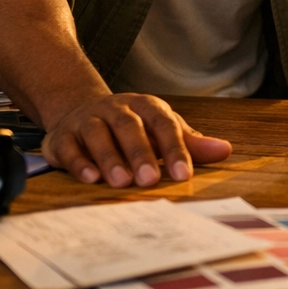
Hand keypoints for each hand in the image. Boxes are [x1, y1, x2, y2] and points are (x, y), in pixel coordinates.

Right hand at [43, 93, 231, 186]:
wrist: (81, 111)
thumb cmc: (133, 126)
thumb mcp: (162, 130)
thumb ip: (190, 143)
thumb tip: (225, 151)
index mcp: (145, 106)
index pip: (164, 124)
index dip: (175, 149)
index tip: (185, 174)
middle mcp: (115, 109)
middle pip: (129, 127)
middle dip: (140, 154)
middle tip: (150, 180)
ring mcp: (87, 120)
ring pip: (98, 135)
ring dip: (110, 158)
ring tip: (121, 182)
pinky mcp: (62, 136)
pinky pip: (69, 147)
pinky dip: (79, 162)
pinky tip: (90, 178)